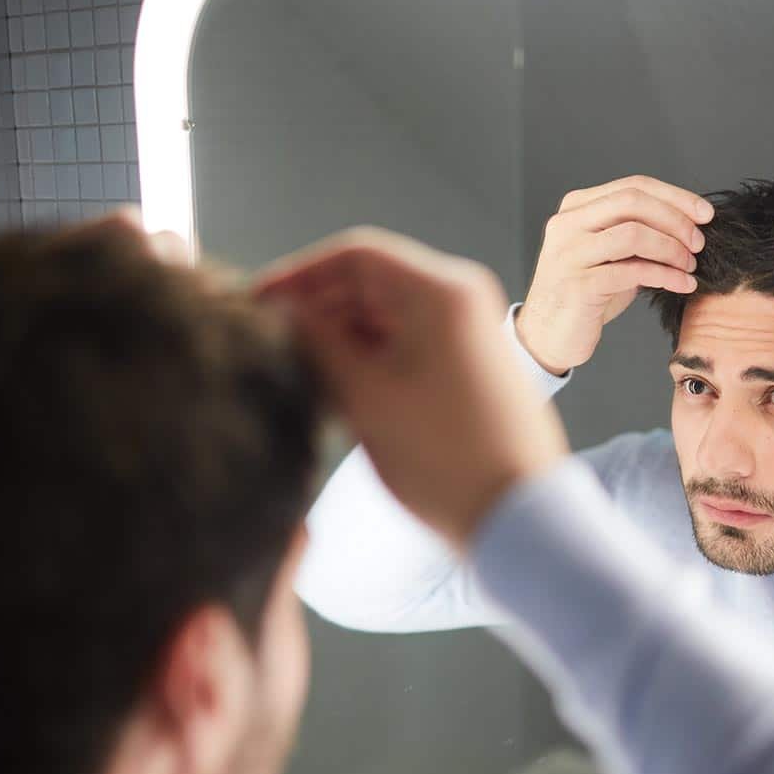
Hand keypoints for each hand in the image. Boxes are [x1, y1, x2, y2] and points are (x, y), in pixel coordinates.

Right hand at [251, 228, 569, 548]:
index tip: (258, 302)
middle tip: (271, 342)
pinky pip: (407, 348)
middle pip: (370, 285)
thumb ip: (317, 344)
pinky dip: (369, 362)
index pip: (354, 255)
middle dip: (318, 310)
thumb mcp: (365, 397)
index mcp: (441, 292)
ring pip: (386, 320)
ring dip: (340, 340)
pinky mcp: (467, 371)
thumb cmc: (446, 460)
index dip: (298, 275)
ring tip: (299, 374)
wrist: (516, 517)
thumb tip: (283, 313)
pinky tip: (336, 393)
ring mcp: (467, 337)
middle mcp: (460, 303)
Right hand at [516, 176, 713, 374]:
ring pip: (633, 233)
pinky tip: (681, 284)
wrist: (548, 336)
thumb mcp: (608, 255)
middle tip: (698, 242)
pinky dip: (665, 275)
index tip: (704, 214)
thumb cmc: (585, 295)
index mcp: (575, 208)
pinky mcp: (577, 285)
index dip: (675, 197)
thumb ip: (635, 232)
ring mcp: (569, 254)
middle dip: (675, 220)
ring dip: (671, 248)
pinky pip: (632, 272)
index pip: (633, 186)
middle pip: (633, 201)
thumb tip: (688, 222)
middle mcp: (567, 225)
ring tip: (689, 265)